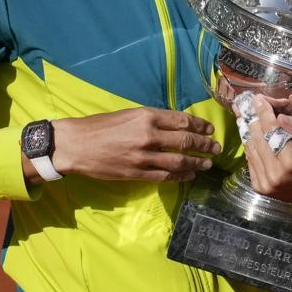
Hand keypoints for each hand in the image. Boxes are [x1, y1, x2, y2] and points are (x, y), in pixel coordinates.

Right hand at [46, 108, 220, 182]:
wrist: (75, 145)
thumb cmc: (99, 126)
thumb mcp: (127, 114)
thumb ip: (151, 120)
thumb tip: (174, 126)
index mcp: (146, 116)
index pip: (181, 121)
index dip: (199, 126)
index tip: (209, 129)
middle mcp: (148, 135)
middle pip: (185, 141)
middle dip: (204, 145)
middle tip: (215, 147)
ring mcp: (143, 156)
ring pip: (179, 161)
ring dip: (196, 163)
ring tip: (207, 163)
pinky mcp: (137, 173)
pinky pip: (165, 177)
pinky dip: (180, 177)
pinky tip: (189, 176)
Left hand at [235, 94, 291, 207]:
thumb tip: (280, 115)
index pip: (271, 129)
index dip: (264, 111)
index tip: (258, 98)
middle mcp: (275, 174)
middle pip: (257, 136)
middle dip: (256, 117)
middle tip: (255, 103)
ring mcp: (265, 183)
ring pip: (249, 146)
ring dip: (250, 128)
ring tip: (249, 114)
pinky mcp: (259, 187)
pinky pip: (249, 158)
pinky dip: (251, 143)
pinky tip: (255, 132)